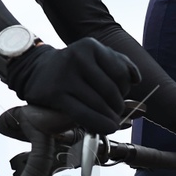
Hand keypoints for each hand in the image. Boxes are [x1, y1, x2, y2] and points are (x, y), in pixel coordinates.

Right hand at [2, 40, 138, 134]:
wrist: (38, 71)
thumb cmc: (75, 67)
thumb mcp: (96, 57)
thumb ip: (119, 64)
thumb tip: (137, 79)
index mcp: (91, 47)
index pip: (121, 74)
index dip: (126, 89)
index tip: (120, 95)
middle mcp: (78, 57)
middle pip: (111, 90)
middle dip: (118, 106)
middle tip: (116, 112)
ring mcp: (65, 75)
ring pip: (99, 104)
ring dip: (110, 118)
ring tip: (112, 121)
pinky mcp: (55, 94)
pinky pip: (83, 113)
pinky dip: (99, 124)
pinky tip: (108, 128)